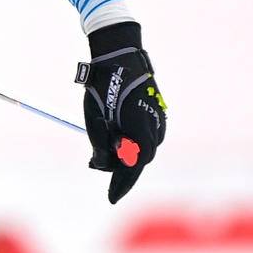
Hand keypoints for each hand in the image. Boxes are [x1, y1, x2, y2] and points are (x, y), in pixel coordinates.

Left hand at [78, 21, 164, 203]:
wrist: (120, 54)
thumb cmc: (103, 85)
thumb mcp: (94, 118)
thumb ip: (99, 145)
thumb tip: (101, 166)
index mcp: (139, 127)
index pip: (134, 166)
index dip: (122, 184)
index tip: (111, 198)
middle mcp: (154, 124)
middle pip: (140, 160)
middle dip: (121, 169)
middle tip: (98, 166)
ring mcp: (158, 117)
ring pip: (145, 148)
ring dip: (128, 155)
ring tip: (105, 150)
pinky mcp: (157, 111)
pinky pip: (148, 136)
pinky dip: (134, 142)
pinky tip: (119, 137)